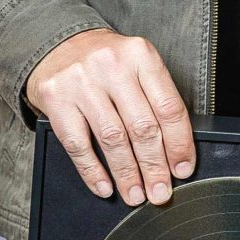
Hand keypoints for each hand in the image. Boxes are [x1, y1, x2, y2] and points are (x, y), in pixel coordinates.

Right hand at [23, 30, 195, 206]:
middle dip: (154, 166)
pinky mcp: (55, 99)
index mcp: (141, 56)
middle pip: (141, 126)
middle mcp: (112, 66)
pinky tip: (105, 186)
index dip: (179, 143)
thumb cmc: (107, 63)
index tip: (183, 169)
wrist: (58, 44)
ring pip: (112, 139)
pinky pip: (77, 144)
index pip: (168, 107)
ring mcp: (81, 82)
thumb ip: (154, 97)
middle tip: (161, 192)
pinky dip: (92, 171)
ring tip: (136, 195)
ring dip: (127, 174)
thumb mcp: (137, 65)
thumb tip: (175, 149)